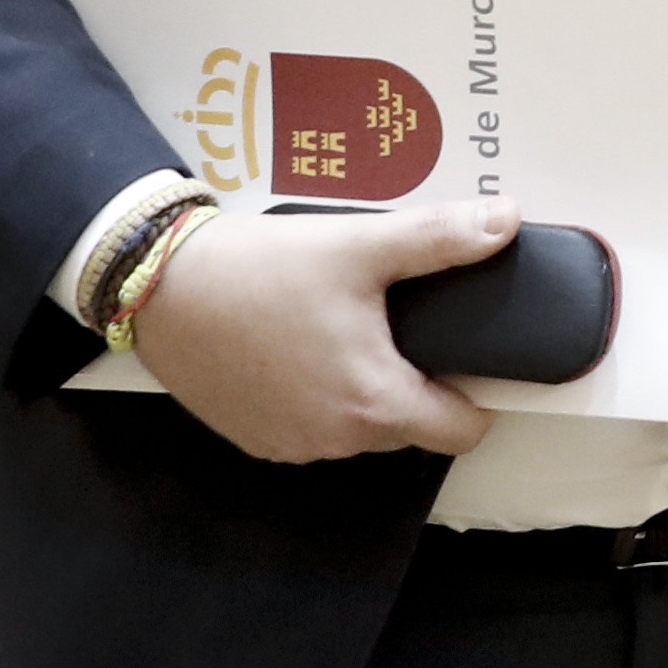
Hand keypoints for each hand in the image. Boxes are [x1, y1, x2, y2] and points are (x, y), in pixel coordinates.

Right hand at [129, 197, 516, 462]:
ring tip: (354, 330)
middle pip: (410, 427)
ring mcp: (289, 446)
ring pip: (359, 429)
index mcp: (373, 403)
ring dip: (366, 392)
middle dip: (419, 385)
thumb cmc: (265, 269)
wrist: (160, 285)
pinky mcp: (252, 439)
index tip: (469, 355)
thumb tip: (506, 221)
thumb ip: (441, 238)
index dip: (478, 397)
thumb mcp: (362, 245)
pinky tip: (307, 348)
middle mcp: (334, 441)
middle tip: (404, 325)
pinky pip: (311, 428)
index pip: (461, 431)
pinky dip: (320, 398)